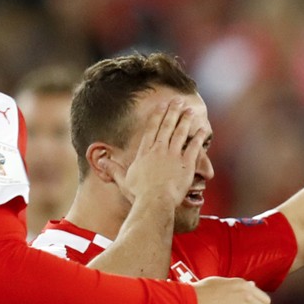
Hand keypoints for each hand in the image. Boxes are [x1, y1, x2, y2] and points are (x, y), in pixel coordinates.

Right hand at [116, 98, 205, 214]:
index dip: (157, 116)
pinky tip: (204, 129)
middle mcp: (159, 150)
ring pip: (180, 133)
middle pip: (167, 126)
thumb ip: (113, 169)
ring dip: (185, 120)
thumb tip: (100, 162)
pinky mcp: (186, 164)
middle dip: (172, 112)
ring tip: (189, 110)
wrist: (154, 202)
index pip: (151, 129)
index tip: (161, 105)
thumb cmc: (139, 194)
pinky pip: (194, 148)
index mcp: (145, 153)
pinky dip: (199, 138)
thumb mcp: (123, 180)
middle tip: (178, 100)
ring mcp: (173, 156)